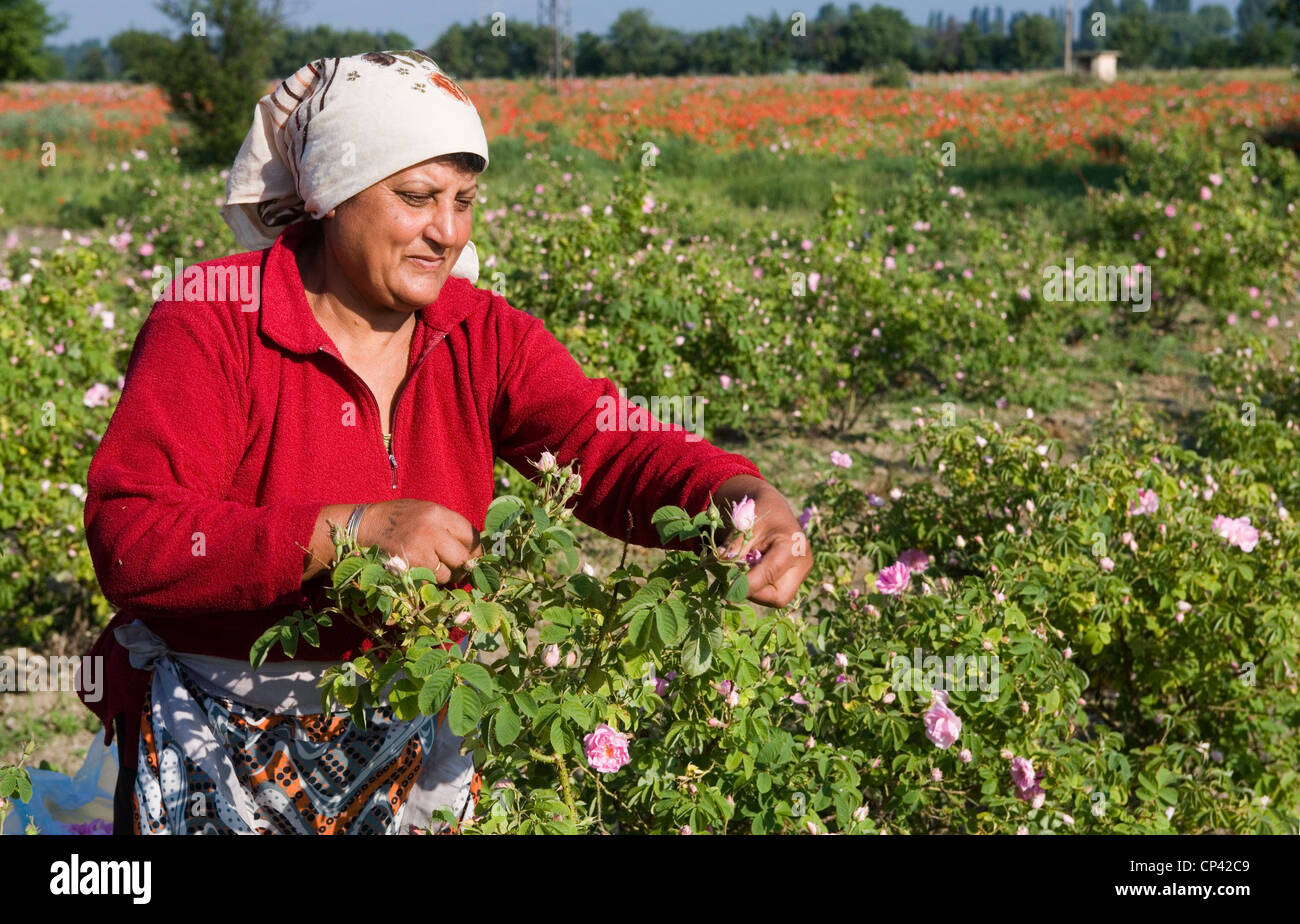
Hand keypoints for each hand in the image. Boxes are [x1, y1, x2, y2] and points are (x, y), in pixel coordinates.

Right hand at [359, 499, 483, 584]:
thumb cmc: (397, 518)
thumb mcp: (424, 510)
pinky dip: (428, 581)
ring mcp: (419, 552)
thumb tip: (472, 547)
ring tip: (433, 566)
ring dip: (444, 575)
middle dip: (463, 565)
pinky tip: (420, 571)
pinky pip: (429, 582)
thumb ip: (447, 525)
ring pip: (447, 574)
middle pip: (463, 558)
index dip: (475, 548)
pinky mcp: (407, 569)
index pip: (471, 535)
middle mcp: (431, 532)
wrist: (363, 526)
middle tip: (458, 567)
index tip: (474, 555)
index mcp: (437, 514)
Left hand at [711, 475, 811, 608]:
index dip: (747, 585)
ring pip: (776, 598)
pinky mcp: (795, 579)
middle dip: (754, 594)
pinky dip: (758, 588)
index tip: (726, 590)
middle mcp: (803, 562)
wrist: (773, 509)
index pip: (769, 574)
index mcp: (793, 544)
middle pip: (779, 597)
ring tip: (740, 572)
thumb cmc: (759, 512)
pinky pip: (775, 593)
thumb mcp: (744, 524)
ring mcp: (801, 573)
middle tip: (733, 582)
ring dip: (754, 591)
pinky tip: (749, 573)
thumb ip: (734, 545)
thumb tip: (721, 566)